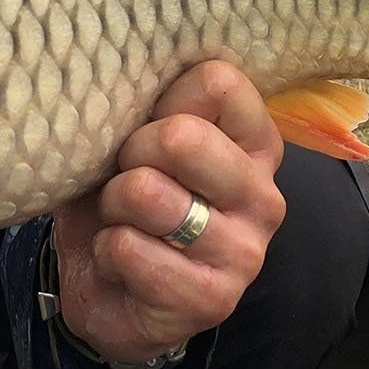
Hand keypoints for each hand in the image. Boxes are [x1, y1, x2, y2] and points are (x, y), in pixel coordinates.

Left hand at [53, 61, 286, 365]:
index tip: (148, 125)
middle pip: (182, 137)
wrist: (110, 294)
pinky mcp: (213, 300)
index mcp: (254, 145)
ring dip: (112, 206)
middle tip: (125, 178)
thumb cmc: (125, 202)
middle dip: (129, 153)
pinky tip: (121, 262)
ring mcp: (245, 253)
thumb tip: (119, 69)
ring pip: (146, 193)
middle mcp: (263, 196)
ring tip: (122, 220)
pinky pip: (127, 247)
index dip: (161, 98)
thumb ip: (144, 105)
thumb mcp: (131, 141)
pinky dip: (106, 250)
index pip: (220, 83)